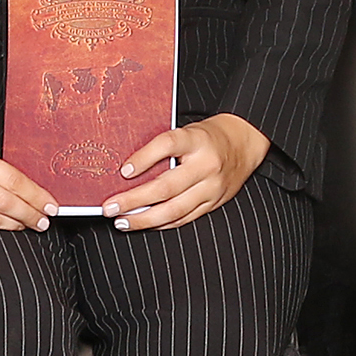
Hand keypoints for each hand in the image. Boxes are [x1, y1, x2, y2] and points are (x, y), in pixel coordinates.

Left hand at [107, 113, 270, 229]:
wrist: (245, 142)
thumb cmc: (207, 136)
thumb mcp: (187, 131)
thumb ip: (163, 148)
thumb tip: (127, 169)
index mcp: (197, 140)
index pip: (168, 145)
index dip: (144, 158)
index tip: (123, 171)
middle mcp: (206, 164)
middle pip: (166, 186)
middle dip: (134, 200)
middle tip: (110, 207)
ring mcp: (212, 187)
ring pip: (174, 209)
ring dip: (144, 219)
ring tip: (122, 221)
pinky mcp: (214, 202)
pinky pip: (184, 218)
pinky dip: (161, 224)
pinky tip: (144, 224)